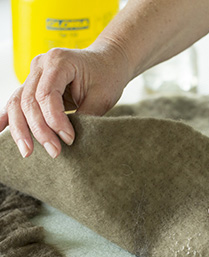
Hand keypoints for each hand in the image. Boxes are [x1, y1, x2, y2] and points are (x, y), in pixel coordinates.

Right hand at [0, 42, 130, 158]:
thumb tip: (67, 139)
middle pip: (29, 101)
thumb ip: (84, 115)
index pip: (47, 95)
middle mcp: (41, 65)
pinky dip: (9, 117)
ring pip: (18, 103)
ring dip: (21, 130)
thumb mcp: (102, 97)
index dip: (55, 120)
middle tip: (54, 152)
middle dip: (39, 130)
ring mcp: (34, 74)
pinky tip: (0, 129)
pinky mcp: (33, 84)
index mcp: (58, 61)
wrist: (107, 62)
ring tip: (28, 152)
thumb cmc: (107, 76)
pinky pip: (17, 101)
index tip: (69, 138)